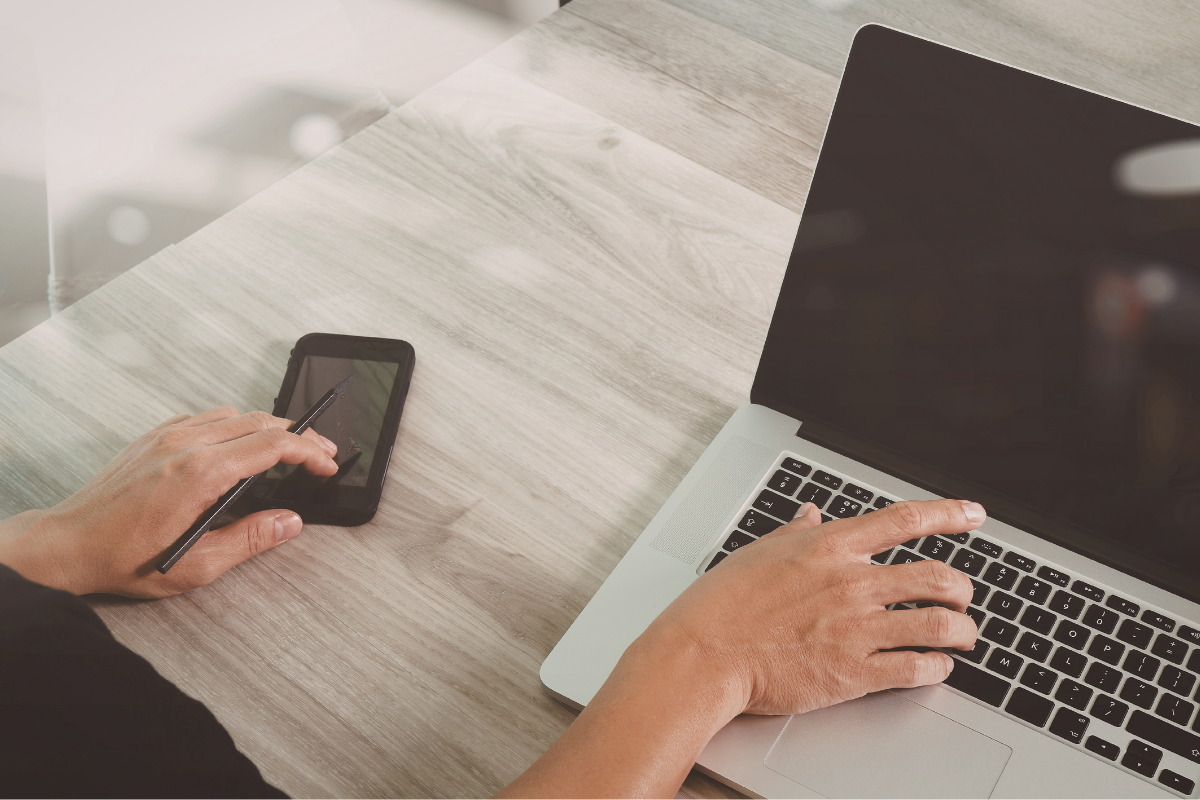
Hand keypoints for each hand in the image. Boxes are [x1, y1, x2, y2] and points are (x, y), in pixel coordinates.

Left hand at [0, 407, 338, 597]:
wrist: (67, 544)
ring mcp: (167, 435)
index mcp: (201, 472)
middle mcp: (185, 444)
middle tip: (321, 452)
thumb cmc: (122, 557)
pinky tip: (237, 446)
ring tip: (286, 448)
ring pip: (234, 414)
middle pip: (259, 421)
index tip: (327, 464)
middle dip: (299, 435)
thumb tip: (289, 522)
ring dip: (267, 426)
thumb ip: (251, 539)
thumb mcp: (198, 564)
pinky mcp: (153, 437)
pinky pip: (205, 417)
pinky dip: (233, 425)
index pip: (273, 445)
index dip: (310, 451)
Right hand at [500, 498, 983, 797]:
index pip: (904, 519)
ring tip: (964, 635)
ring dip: (962, 630)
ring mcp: (856, 628)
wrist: (703, 655)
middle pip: (937, 576)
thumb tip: (812, 515)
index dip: (948, 513)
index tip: (973, 514)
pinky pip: (916, 669)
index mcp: (829, 547)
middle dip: (962, 588)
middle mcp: (851, 583)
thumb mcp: (760, 552)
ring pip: (939, 624)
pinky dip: (937, 669)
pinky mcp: (853, 672)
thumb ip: (797, 533)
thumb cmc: (722, 604)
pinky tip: (936, 669)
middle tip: (964, 597)